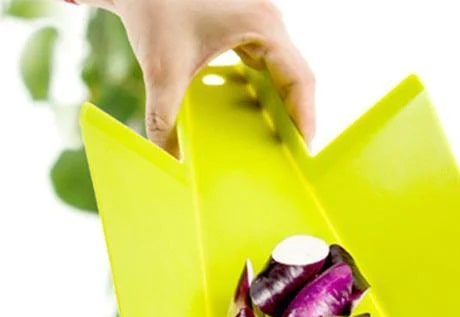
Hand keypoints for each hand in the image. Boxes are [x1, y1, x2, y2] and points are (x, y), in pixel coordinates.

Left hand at [84, 0, 314, 156]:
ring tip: (273, 143)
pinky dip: (260, 94)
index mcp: (262, 26)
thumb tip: (169, 159)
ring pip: (281, 74)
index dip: (305, 119)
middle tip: (289, 156)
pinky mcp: (242, 29)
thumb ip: (165, 118)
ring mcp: (257, 25)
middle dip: (293, 119)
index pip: (300, 79)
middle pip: (294, 80)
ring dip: (278, 108)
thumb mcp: (161, 69)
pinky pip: (262, 67)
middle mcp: (267, 23)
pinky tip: (247, 118)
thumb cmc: (154, 6)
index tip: (302, 151)